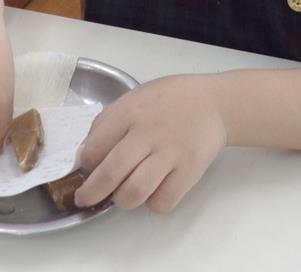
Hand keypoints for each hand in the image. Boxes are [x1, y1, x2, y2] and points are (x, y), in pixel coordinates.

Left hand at [74, 74, 227, 213]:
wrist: (215, 103)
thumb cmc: (170, 100)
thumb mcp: (135, 97)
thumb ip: (109, 122)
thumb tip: (86, 155)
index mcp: (131, 111)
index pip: (95, 146)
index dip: (85, 162)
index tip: (87, 167)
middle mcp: (149, 132)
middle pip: (111, 172)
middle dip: (91, 192)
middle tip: (85, 198)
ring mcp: (171, 153)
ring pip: (135, 192)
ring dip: (122, 200)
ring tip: (123, 194)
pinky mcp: (190, 171)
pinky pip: (163, 201)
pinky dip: (153, 203)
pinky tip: (153, 191)